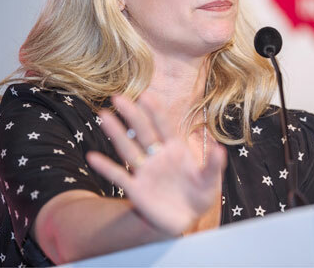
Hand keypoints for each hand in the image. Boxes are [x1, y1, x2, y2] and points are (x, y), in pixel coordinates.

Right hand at [86, 93, 225, 235]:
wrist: (184, 218)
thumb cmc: (198, 194)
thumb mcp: (210, 181)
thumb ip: (213, 165)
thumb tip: (221, 149)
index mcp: (175, 149)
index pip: (163, 126)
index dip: (155, 111)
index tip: (145, 95)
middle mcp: (156, 156)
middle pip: (142, 132)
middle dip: (132, 115)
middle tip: (118, 98)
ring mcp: (144, 171)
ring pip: (128, 149)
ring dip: (116, 133)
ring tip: (104, 116)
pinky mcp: (136, 188)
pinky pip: (118, 176)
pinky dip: (106, 167)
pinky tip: (92, 157)